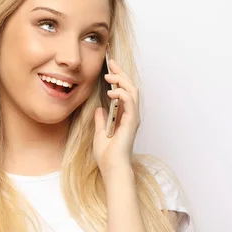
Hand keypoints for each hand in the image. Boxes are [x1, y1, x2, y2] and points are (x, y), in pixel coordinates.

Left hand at [93, 58, 140, 178]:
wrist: (112, 167)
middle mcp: (130, 115)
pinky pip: (130, 102)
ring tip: (110, 76)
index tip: (109, 68)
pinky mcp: (131, 121)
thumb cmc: (107, 156)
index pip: (124, 92)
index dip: (118, 78)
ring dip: (121, 81)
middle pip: (130, 88)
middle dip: (121, 73)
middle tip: (111, 63)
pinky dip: (121, 94)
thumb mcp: (100, 134)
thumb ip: (101, 121)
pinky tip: (111, 91)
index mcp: (124, 117)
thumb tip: (99, 109)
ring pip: (132, 91)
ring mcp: (132, 118)